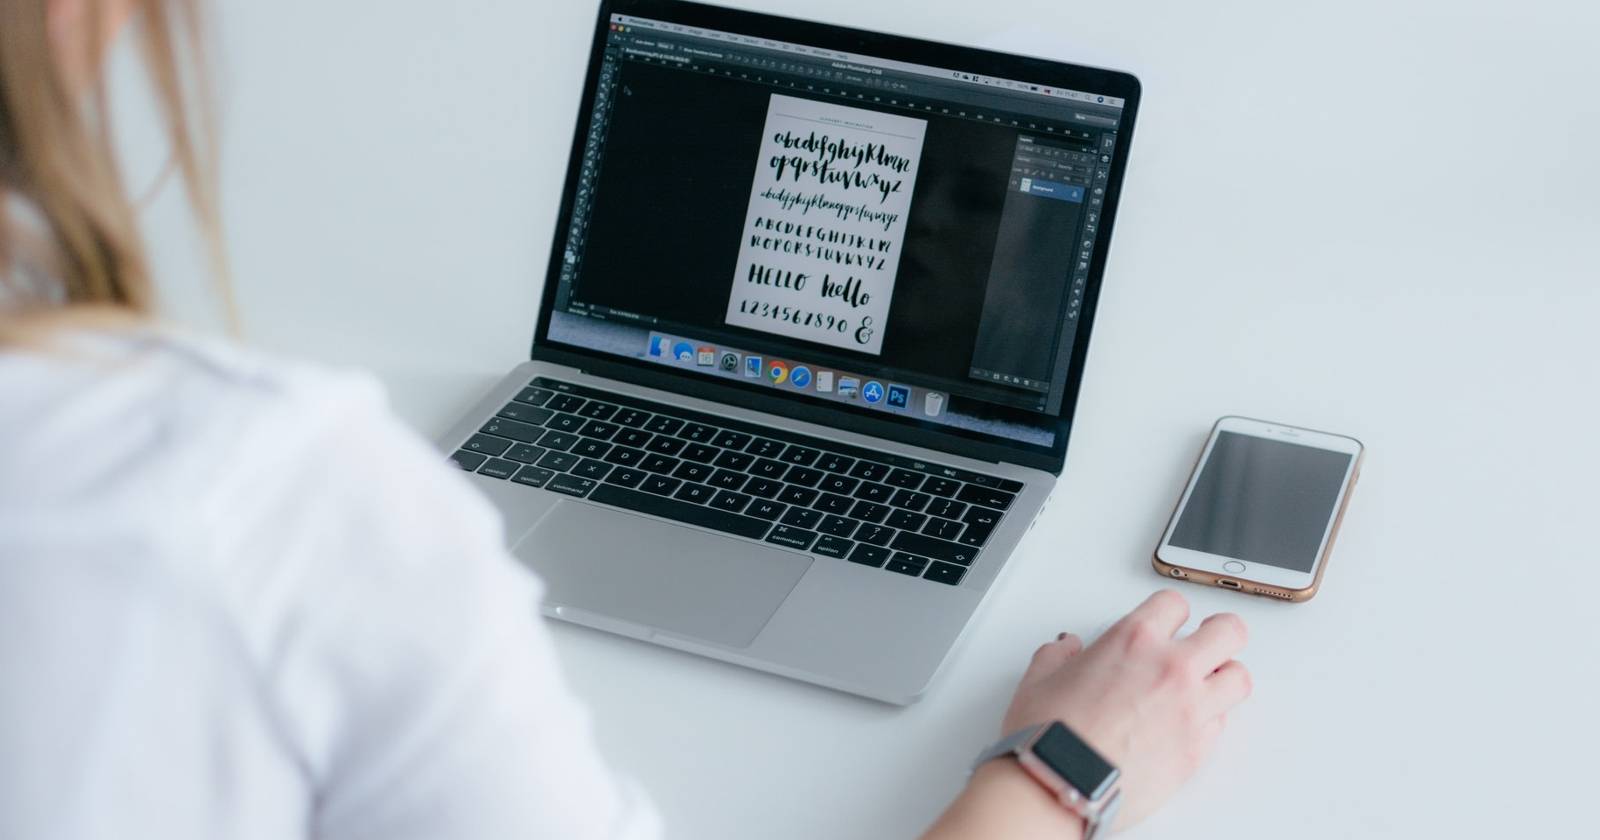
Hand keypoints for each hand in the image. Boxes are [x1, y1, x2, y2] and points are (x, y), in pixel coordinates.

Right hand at [1000, 590, 1251, 828]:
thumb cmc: (1050, 736)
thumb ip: (1059, 656)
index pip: (1175, 603)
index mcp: (1133, 641)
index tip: (1168, 619)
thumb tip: (1066, 651)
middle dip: (1220, 632)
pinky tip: (1190, 722)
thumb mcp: (1040, 679)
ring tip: (1208, 683)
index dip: (1171, 611)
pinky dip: (1211, 719)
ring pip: (1239, 679)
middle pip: (1228, 631)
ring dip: (1224, 678)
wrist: (1062, 785)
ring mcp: (1191, 710)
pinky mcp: (1197, 750)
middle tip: (1209, 638)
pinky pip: (1223, 724)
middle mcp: (1171, 669)